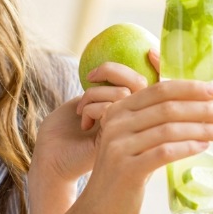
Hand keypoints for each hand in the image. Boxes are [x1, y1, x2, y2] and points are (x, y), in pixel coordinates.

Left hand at [31, 60, 150, 184]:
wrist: (52, 161)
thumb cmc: (64, 130)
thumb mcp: (85, 103)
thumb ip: (106, 89)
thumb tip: (121, 68)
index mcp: (131, 111)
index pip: (155, 83)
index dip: (160, 66)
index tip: (152, 52)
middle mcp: (135, 122)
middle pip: (142, 83)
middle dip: (113, 71)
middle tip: (92, 75)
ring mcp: (129, 133)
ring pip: (124, 93)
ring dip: (95, 93)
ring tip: (81, 110)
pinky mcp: (118, 141)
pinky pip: (112, 108)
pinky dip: (93, 106)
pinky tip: (84, 122)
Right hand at [78, 75, 212, 213]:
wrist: (100, 209)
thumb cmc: (125, 173)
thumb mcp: (133, 141)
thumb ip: (154, 122)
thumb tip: (198, 107)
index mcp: (118, 110)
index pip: (159, 90)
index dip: (190, 88)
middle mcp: (116, 123)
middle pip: (167, 107)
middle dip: (202, 109)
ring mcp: (119, 145)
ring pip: (169, 129)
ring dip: (202, 128)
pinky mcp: (127, 168)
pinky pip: (165, 152)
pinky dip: (188, 147)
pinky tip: (204, 146)